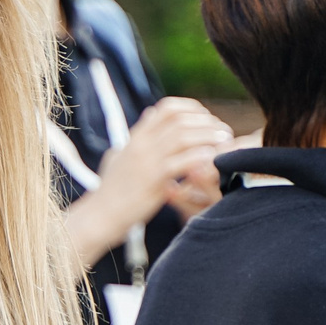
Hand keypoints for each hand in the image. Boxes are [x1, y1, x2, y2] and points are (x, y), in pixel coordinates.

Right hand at [81, 99, 229, 237]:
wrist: (100, 216)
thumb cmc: (111, 191)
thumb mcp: (120, 155)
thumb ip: (136, 135)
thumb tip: (148, 115)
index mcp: (136, 136)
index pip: (167, 108)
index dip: (192, 109)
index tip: (207, 119)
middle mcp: (141, 144)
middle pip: (180, 119)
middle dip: (207, 122)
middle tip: (223, 131)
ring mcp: (146, 161)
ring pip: (183, 136)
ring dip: (208, 136)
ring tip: (225, 142)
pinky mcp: (153, 180)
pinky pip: (182, 162)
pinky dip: (201, 158)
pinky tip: (214, 161)